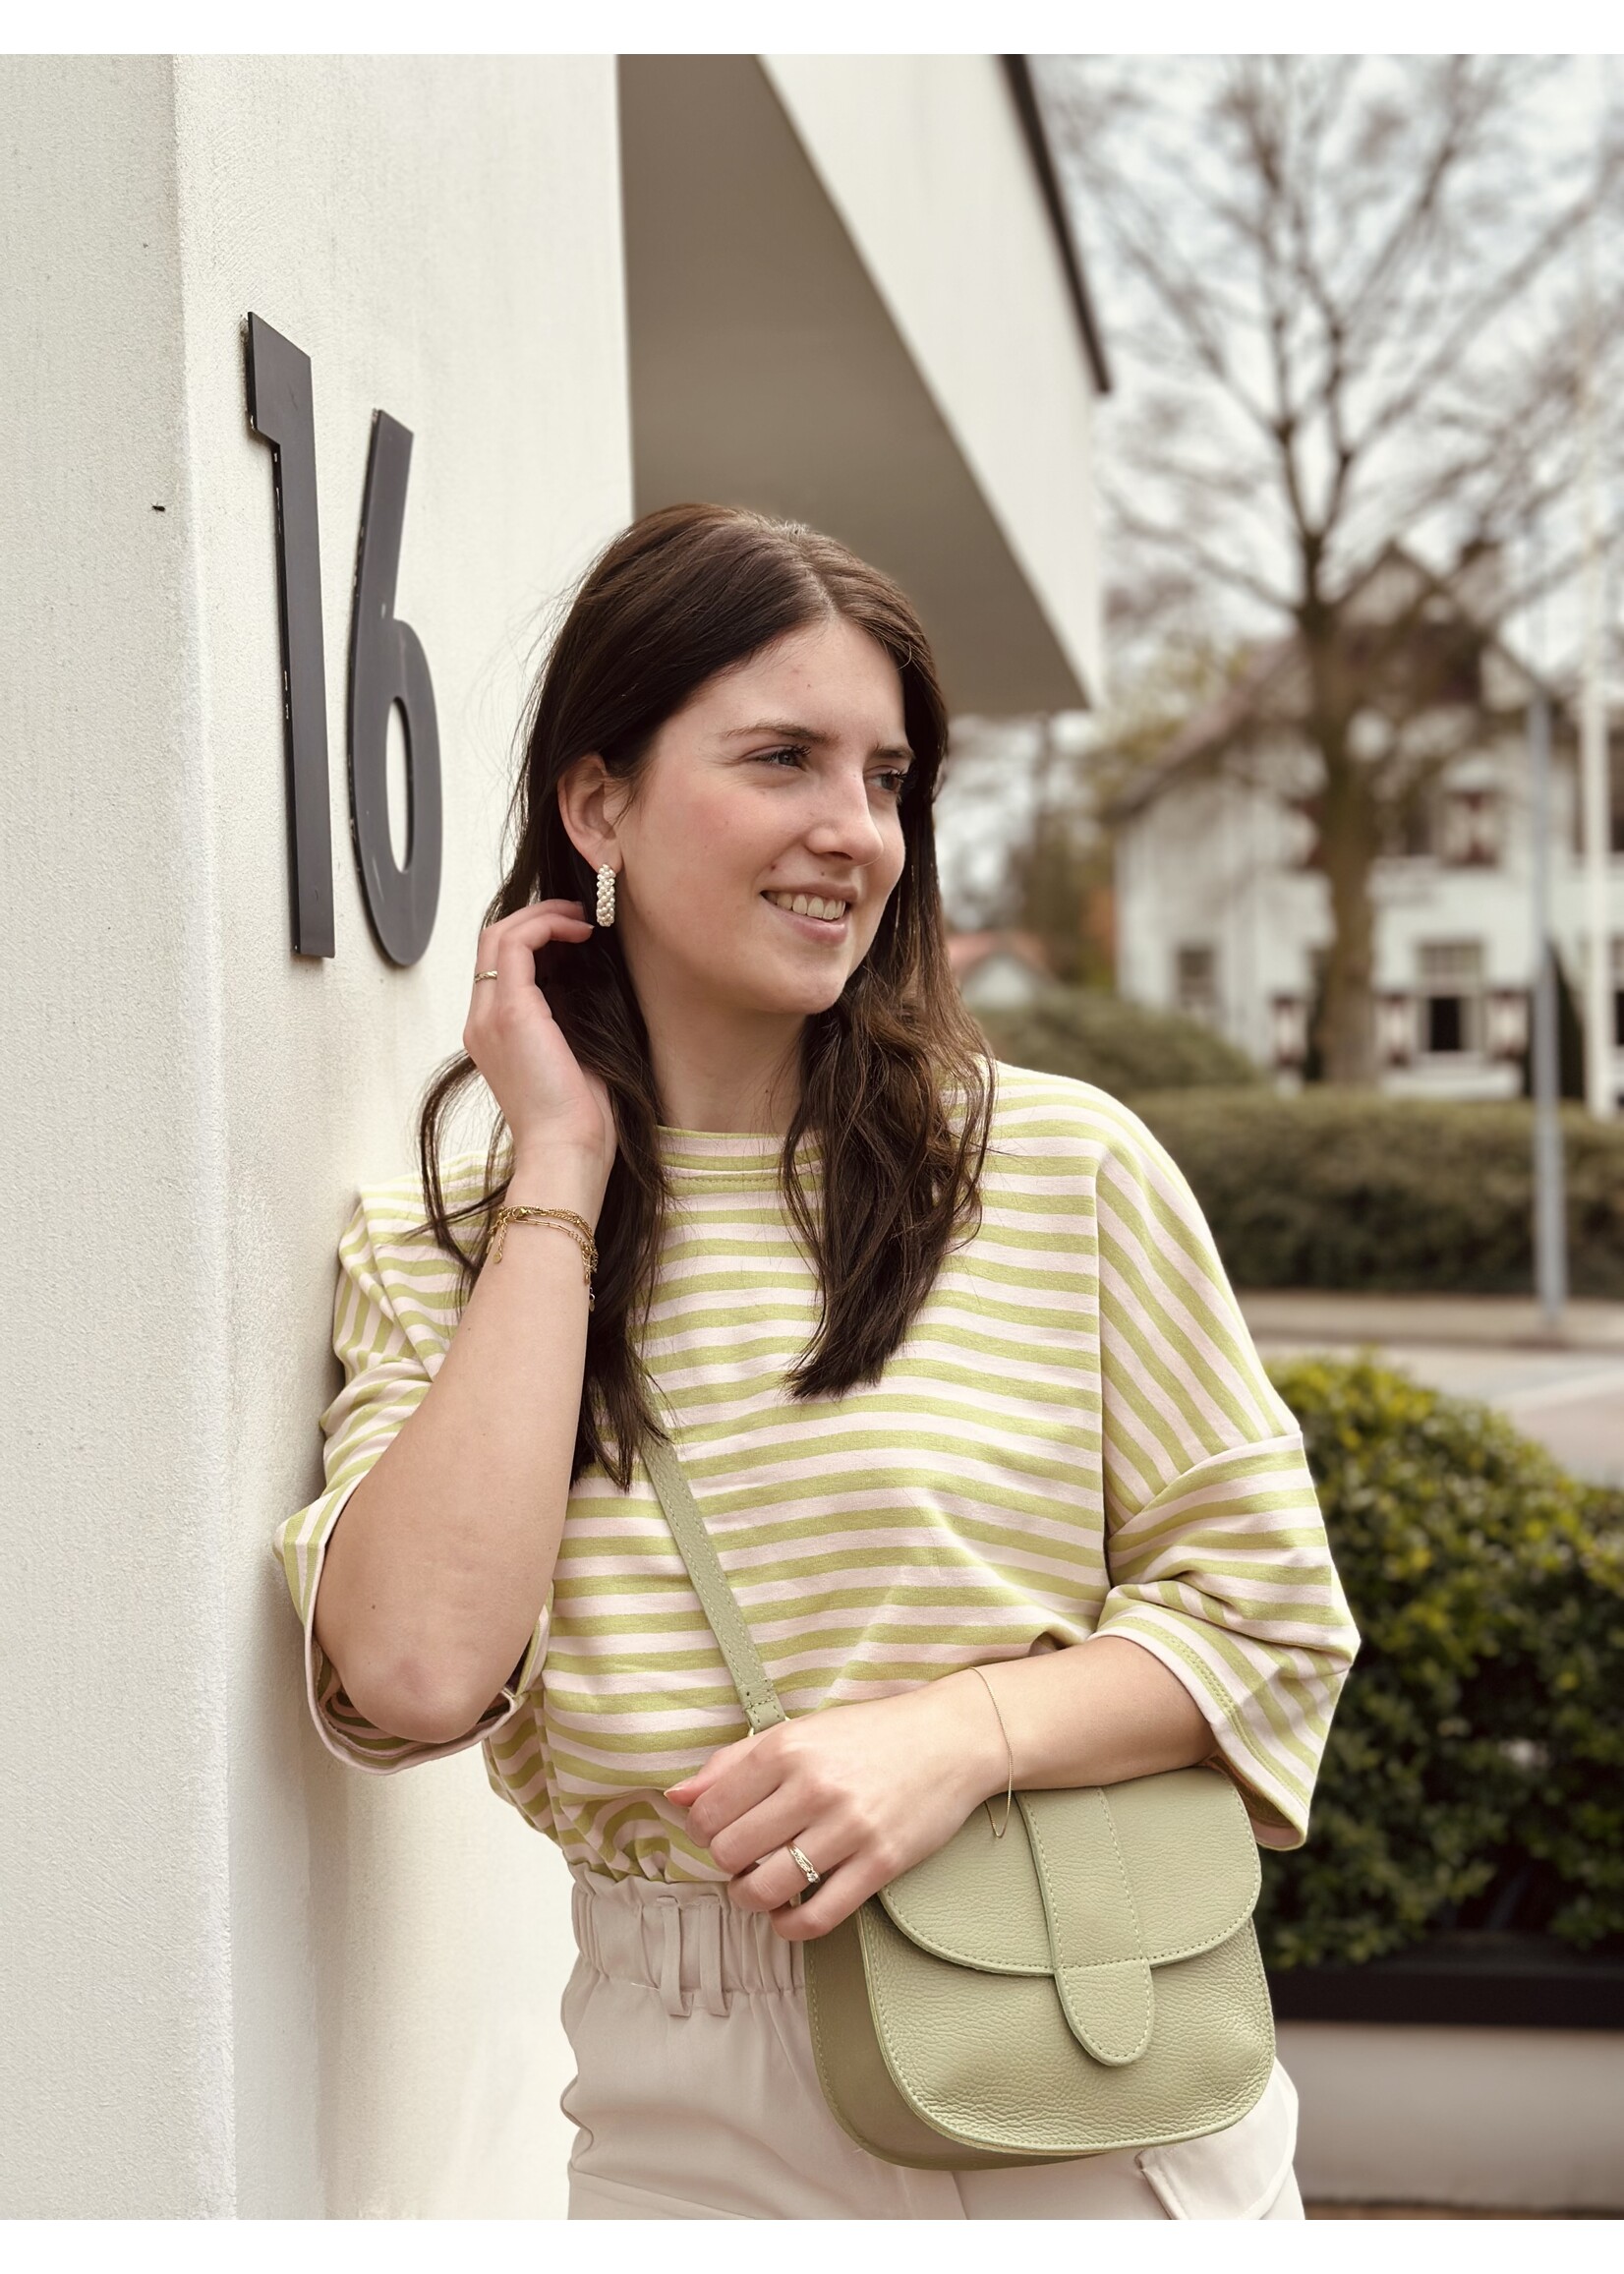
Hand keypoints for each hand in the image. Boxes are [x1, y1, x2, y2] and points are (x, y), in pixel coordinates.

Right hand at [462, 900, 615, 1199]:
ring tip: (582, 918)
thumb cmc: (579, 1117)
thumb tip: (591, 976)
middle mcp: (481, 1021)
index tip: (577, 933)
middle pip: (492, 941)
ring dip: (542, 916)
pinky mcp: (510, 1013)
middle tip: (580, 916)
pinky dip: (547, 926)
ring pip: (499, 935)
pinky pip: (516, 945)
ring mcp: (489, 1016)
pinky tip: (580, 930)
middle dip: (536, 917)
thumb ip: (567, 1015)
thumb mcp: (572, 1054)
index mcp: (492, 1034)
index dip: (535, 936)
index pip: (498, 965)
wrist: (567, 1152)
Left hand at [664, 1672, 1005, 1939]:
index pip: (709, 1811)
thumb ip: (733, 1762)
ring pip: (766, 1889)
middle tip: (742, 1858)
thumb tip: (677, 1796)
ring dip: (750, 1898)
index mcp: (787, 1749)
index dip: (702, 1830)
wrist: (949, 1739)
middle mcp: (813, 1787)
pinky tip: (787, 1914)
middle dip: (727, 1864)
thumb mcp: (798, 1731)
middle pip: (731, 1853)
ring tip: (759, 1888)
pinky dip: (789, 1926)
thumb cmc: (870, 1734)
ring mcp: (849, 1828)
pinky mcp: (879, 1864)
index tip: (717, 1831)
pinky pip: (817, 1916)